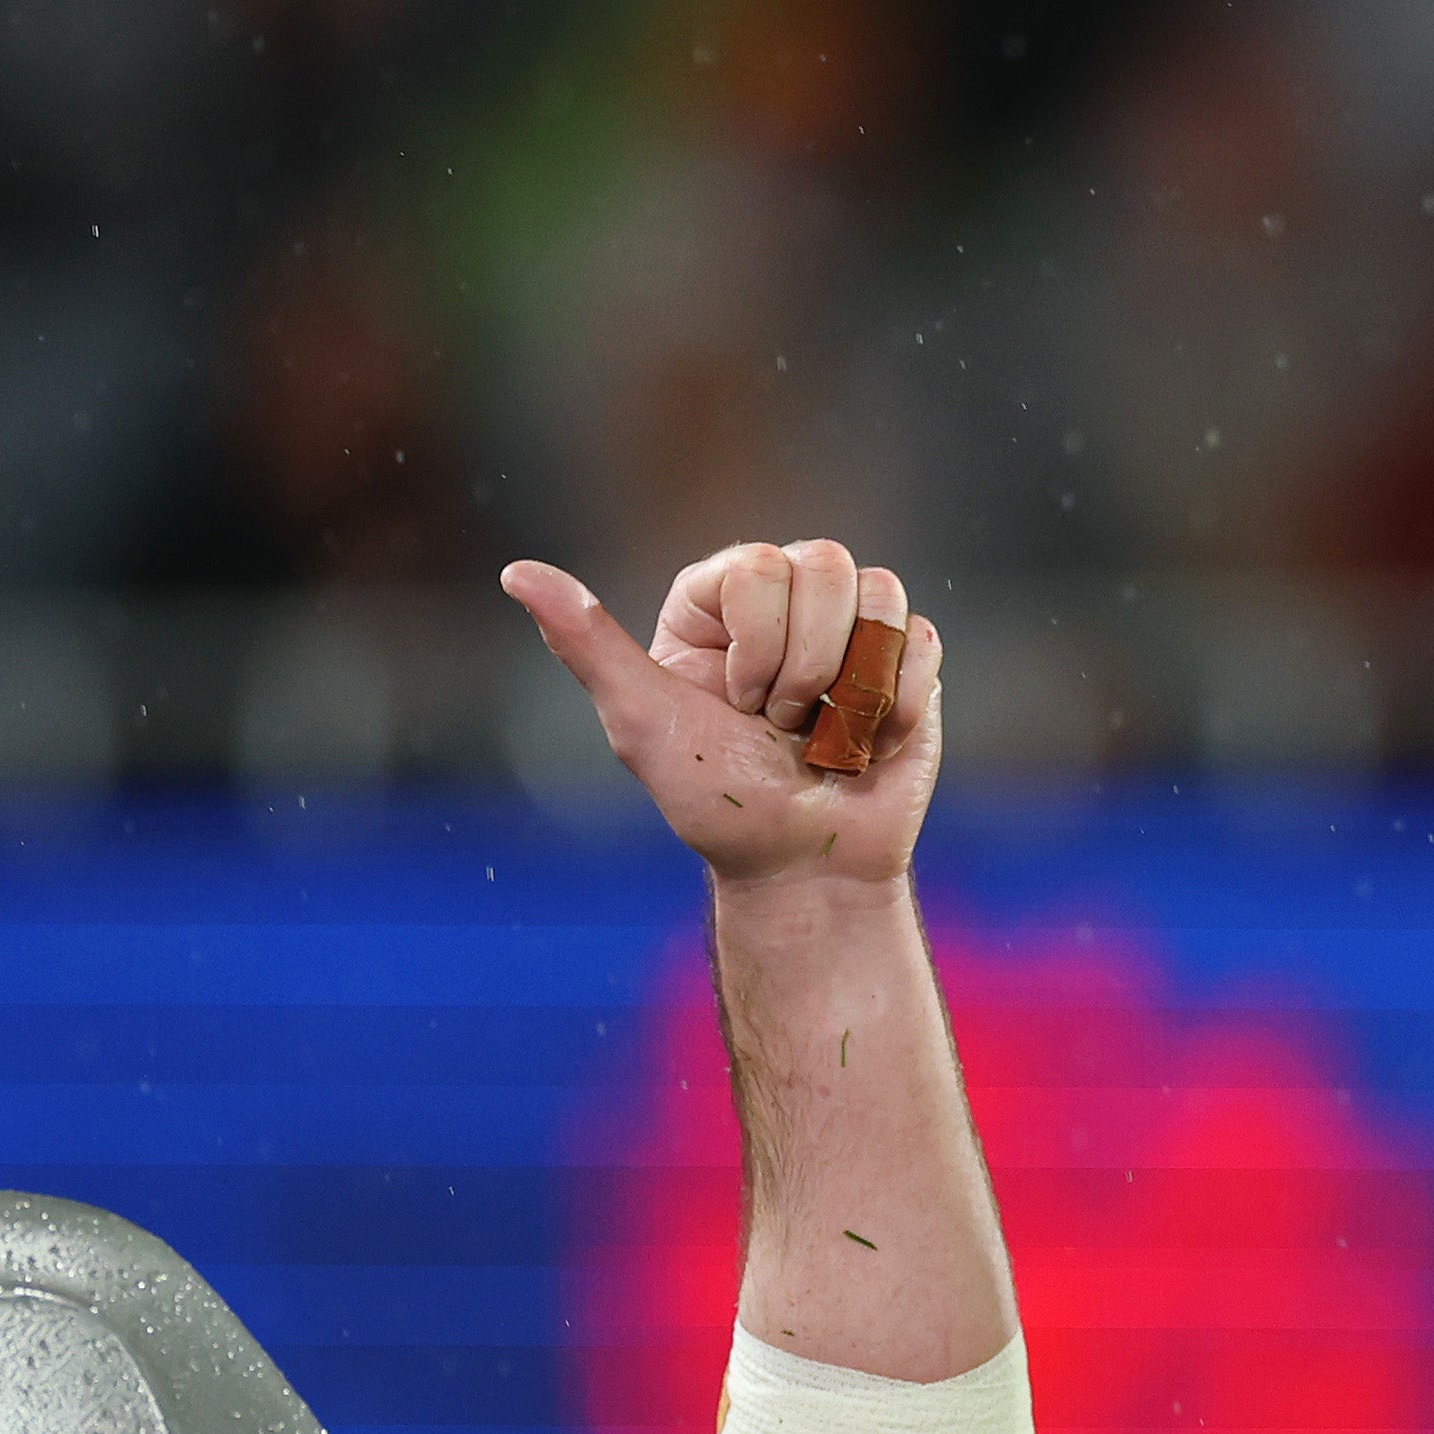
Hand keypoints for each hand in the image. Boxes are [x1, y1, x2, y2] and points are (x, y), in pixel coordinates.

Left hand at [500, 542, 946, 892]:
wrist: (806, 869)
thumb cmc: (719, 804)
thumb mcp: (642, 722)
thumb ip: (586, 643)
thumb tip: (514, 571)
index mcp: (716, 605)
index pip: (759, 564)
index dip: (759, 640)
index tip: (738, 704)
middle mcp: (783, 603)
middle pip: (825, 564)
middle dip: (806, 665)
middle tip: (782, 723)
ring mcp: (848, 630)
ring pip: (880, 591)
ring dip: (855, 685)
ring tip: (827, 733)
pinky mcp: (905, 663)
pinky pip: (919, 639)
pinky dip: (897, 704)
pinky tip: (869, 744)